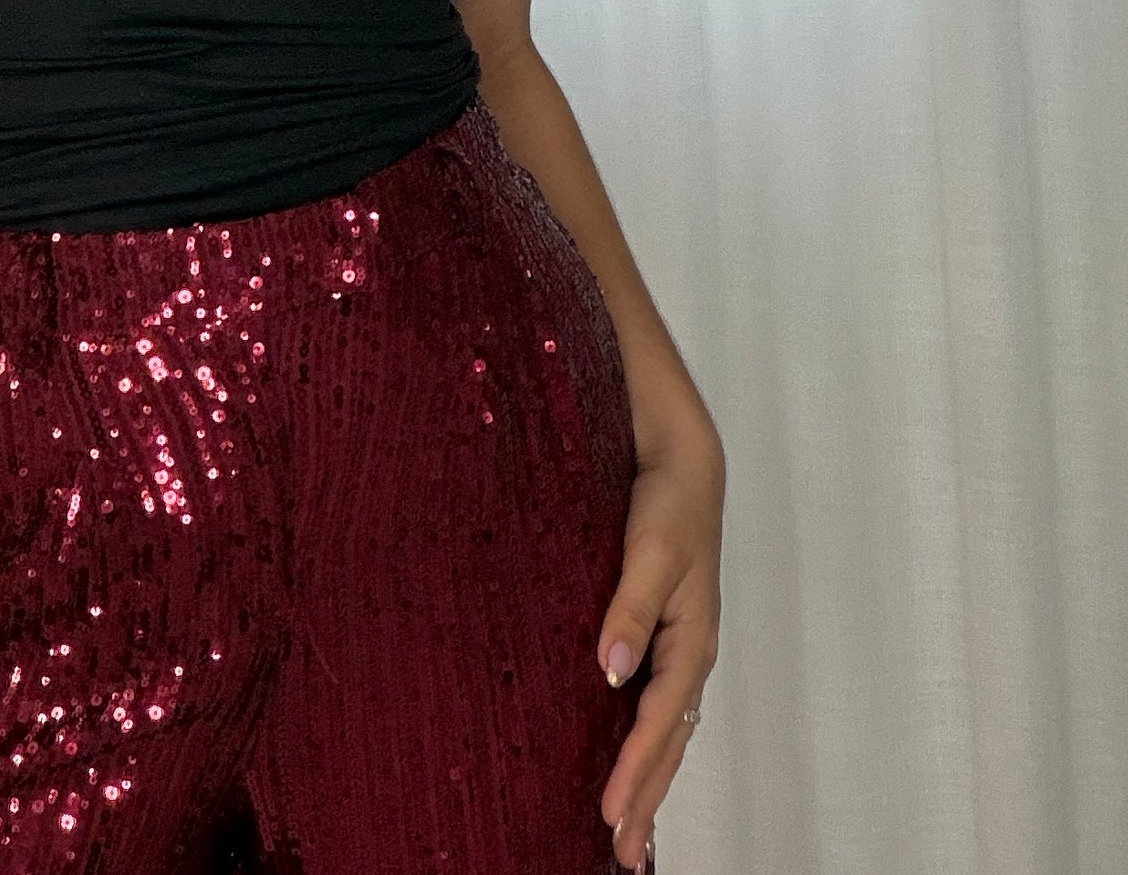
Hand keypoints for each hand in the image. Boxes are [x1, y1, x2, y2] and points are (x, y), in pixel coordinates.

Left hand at [598, 411, 724, 868]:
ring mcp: (681, 650)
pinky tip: (634, 766)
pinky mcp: (666, 638)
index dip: (635, 770)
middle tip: (623, 855)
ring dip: (650, 782)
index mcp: (691, 642)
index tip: (610, 813)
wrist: (685, 467)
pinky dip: (649, 747)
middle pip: (670, 742)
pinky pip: (660, 708)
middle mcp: (690, 656)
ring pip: (667, 732)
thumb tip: (611, 668)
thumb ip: (630, 607)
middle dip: (648, 799)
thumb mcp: (651, 551)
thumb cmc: (669, 504)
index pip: (658, 722)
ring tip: (630, 834)